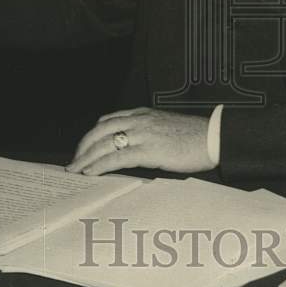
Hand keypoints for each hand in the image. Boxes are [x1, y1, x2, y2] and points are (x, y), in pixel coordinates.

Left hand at [67, 108, 215, 175]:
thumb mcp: (164, 128)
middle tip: (73, 162)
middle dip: (83, 147)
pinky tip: (91, 172)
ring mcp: (143, 134)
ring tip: (76, 170)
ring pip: (104, 143)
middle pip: (100, 131)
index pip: (108, 121)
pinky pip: (117, 157)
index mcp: (142, 114)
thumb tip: (131, 149)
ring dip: (86, 158)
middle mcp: (139, 120)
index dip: (92, 135)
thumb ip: (146, 133)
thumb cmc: (193, 137)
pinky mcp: (148, 150)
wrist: (212, 138)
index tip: (83, 148)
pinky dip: (100, 165)